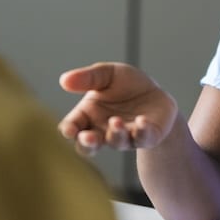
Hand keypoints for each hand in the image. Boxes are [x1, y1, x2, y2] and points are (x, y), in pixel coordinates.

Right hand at [58, 62, 177, 155]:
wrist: (155, 93)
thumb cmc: (125, 85)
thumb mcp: (107, 74)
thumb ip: (87, 78)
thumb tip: (64, 81)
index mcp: (88, 115)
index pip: (72, 126)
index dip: (69, 130)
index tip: (69, 130)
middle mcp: (103, 130)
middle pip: (88, 146)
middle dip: (87, 143)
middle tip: (89, 137)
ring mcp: (125, 136)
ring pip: (116, 142)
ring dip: (115, 133)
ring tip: (116, 121)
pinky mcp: (147, 136)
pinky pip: (143, 138)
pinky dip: (142, 131)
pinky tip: (142, 120)